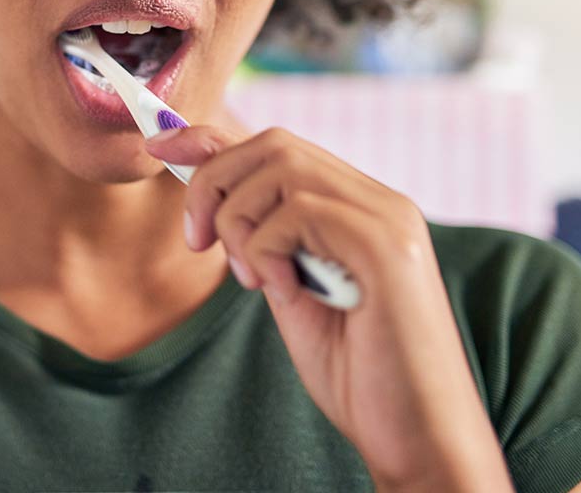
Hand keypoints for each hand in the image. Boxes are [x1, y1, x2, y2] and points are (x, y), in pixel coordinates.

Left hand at [145, 124, 513, 491]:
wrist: (419, 438)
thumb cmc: (357, 372)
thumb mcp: (288, 287)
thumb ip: (260, 235)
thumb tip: (209, 192)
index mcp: (358, 207)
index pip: (277, 146)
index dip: (212, 141)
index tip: (160, 147)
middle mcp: (378, 200)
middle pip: (273, 144)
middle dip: (214, 182)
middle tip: (197, 240)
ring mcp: (387, 218)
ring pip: (280, 168)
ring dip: (240, 222)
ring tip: (251, 279)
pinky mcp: (386, 245)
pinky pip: (297, 212)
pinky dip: (267, 248)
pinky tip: (284, 292)